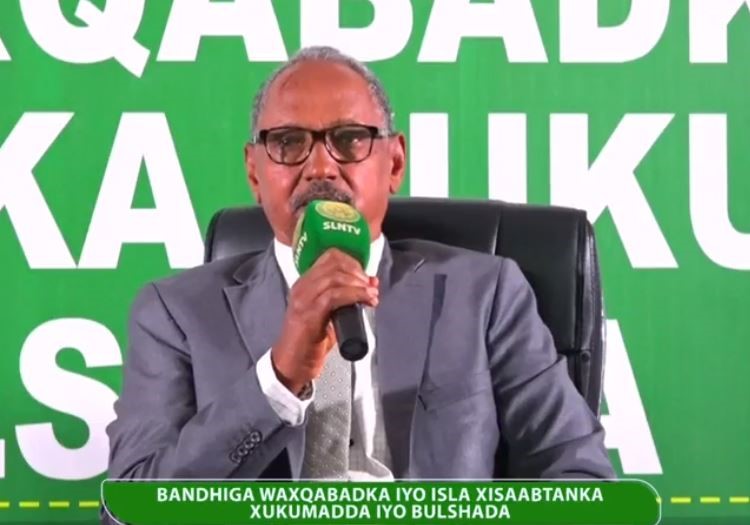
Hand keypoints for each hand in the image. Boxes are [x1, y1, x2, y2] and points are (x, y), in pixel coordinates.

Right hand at [270, 249, 378, 394]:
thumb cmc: (309, 341)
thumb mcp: (331, 314)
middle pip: (334, 263)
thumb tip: (371, 284)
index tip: (366, 276)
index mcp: (305, 283)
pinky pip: (334, 296)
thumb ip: (347, 298)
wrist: (292, 364)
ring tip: (371, 296)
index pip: (330, 256)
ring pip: (335, 277)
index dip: (353, 262)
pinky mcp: (308, 314)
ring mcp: (303, 300)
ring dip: (359, 285)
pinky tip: (365, 301)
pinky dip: (354, 295)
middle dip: (359, 273)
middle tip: (370, 287)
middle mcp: (302, 287)